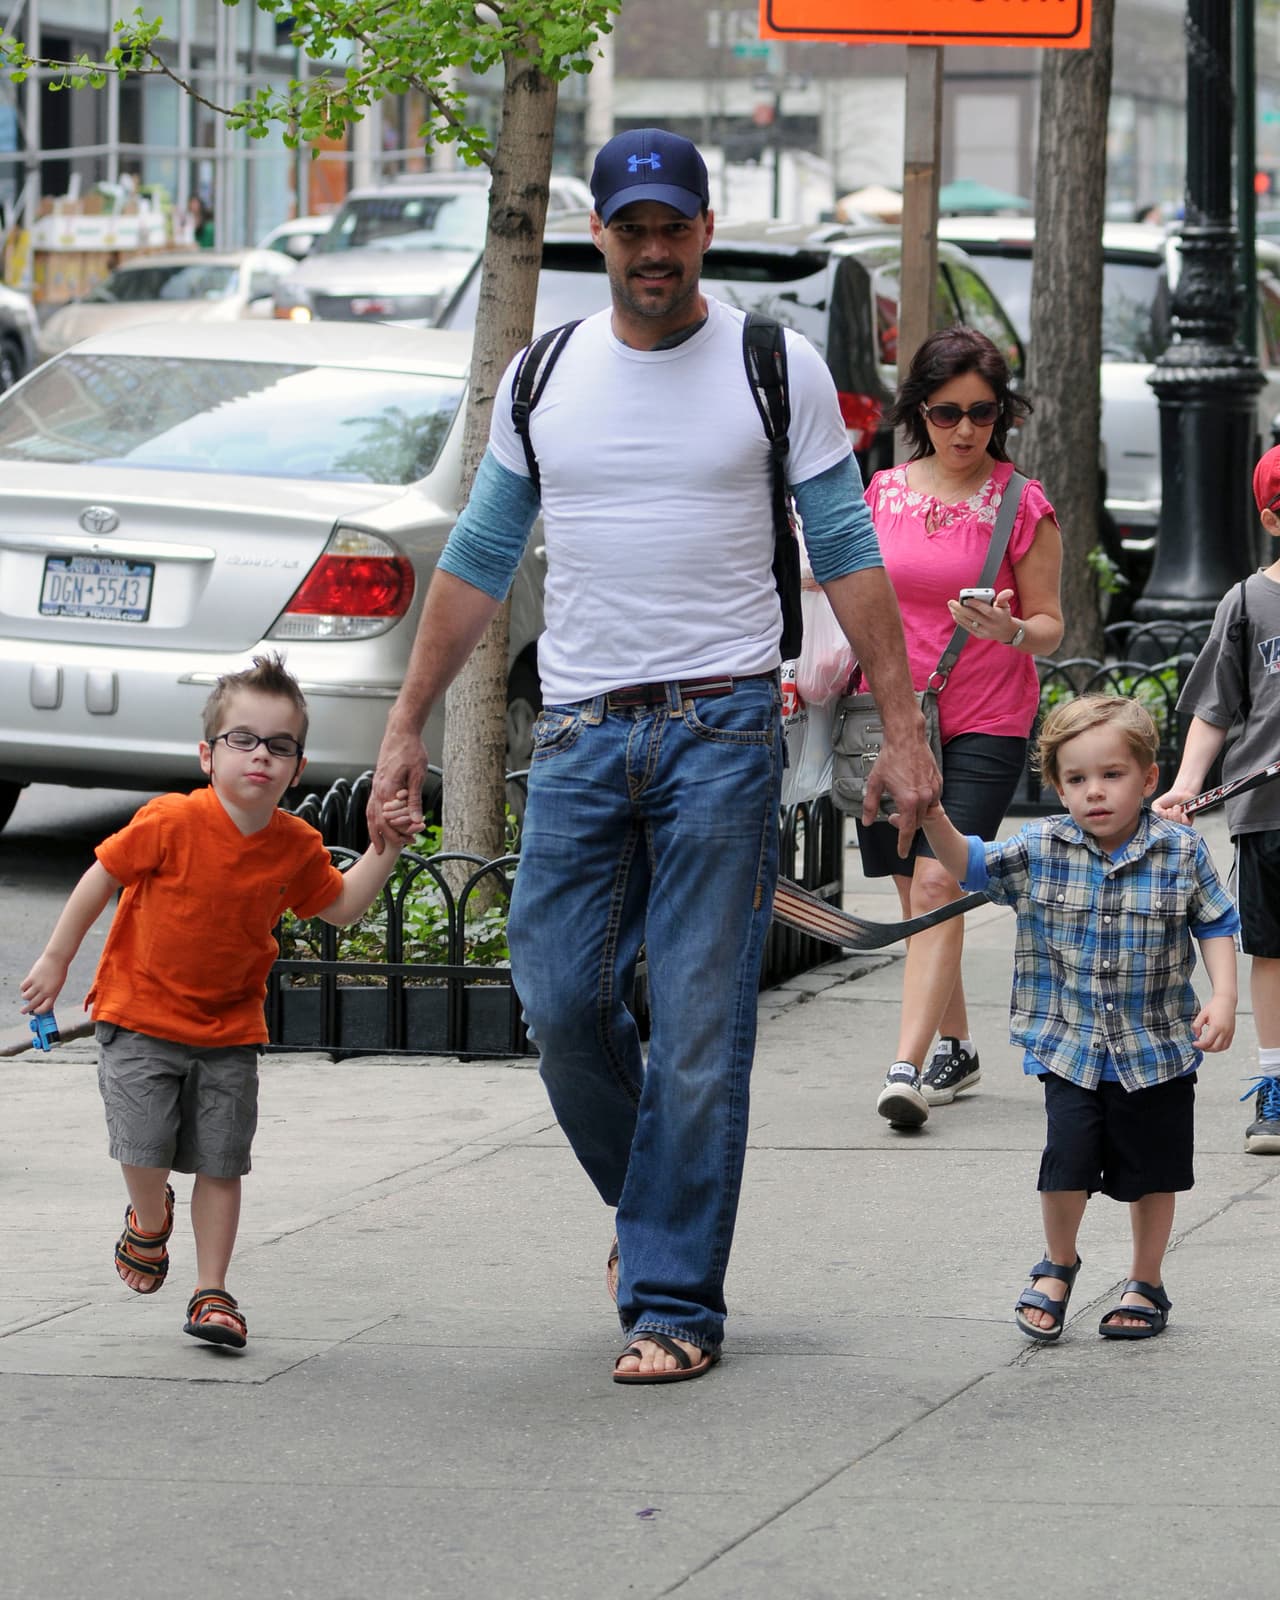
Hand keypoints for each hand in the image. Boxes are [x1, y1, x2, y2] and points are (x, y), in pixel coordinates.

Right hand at [20, 954, 68, 1015]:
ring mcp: (38, 984)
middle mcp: (45, 991)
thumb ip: (51, 994)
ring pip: (26, 997)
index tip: (35, 1012)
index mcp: (53, 993)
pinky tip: (25, 987)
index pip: (44, 1008)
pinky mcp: (31, 978)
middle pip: (33, 1004)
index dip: (38, 1012)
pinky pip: (23, 987)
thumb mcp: (58, 985)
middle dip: (26, 1010)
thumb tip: (45, 1004)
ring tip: (26, 995)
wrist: (57, 958)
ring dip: (25, 997)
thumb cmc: (58, 972)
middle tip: (23, 1011)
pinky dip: (23, 988)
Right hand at [367, 728, 427, 852]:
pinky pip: (371, 804)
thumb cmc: (411, 750)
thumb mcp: (418, 775)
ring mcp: (375, 785)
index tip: (411, 841)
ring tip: (378, 843)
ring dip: (374, 830)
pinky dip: (373, 817)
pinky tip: (378, 822)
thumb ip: (414, 799)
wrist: (400, 731)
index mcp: (387, 789)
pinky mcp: (377, 782)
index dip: (399, 833)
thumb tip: (416, 819)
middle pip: (375, 820)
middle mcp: (377, 789)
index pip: (389, 820)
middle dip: (383, 837)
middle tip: (389, 852)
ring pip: (370, 813)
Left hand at [865, 728, 942, 855]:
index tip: (902, 853)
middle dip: (906, 825)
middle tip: (894, 817)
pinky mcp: (938, 782)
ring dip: (916, 813)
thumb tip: (867, 821)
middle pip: (916, 823)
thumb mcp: (875, 783)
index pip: (907, 830)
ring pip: (926, 812)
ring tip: (904, 802)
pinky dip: (925, 802)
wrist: (906, 738)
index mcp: (908, 800)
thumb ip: (871, 805)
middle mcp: (924, 797)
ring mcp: (933, 790)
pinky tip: (915, 793)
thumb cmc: (890, 758)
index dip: (903, 844)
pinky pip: (933, 800)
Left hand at [946, 586, 1017, 642]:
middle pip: (973, 616)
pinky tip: (954, 613)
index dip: (976, 604)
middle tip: (951, 602)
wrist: (1006, 632)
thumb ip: (1004, 598)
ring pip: (968, 622)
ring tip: (951, 606)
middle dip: (961, 608)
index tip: (966, 598)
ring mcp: (984, 631)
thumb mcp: (1006, 605)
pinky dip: (960, 620)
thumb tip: (1008, 592)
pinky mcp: (979, 635)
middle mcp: (991, 625)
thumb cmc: (1003, 614)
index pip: (986, 610)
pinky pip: (967, 627)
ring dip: (957, 614)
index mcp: (998, 616)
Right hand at [1152, 785, 1196, 822]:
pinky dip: (1183, 818)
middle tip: (1170, 809)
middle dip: (1169, 815)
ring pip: (1177, 825)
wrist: (1181, 794)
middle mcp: (1170, 825)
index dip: (1162, 819)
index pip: (1161, 826)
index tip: (1163, 811)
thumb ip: (1155, 810)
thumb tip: (1160, 815)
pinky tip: (1182, 813)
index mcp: (1162, 821)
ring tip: (1176, 807)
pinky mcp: (1187, 824)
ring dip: (1176, 815)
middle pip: (1169, 826)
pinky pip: (1185, 824)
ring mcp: (1178, 825)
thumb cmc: (1169, 799)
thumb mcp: (1157, 804)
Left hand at [1193, 995, 1235, 1052]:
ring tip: (1206, 1046)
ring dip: (1213, 1050)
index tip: (1194, 1044)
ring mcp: (1230, 1033)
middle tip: (1199, 1046)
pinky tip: (1214, 1044)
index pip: (1208, 1042)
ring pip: (1222, 1048)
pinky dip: (1220, 1047)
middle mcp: (1225, 1031)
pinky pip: (1227, 1044)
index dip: (1200, 1045)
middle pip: (1215, 1047)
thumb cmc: (1215, 1006)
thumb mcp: (1202, 1014)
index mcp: (1216, 1026)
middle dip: (1206, 1049)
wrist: (1226, 1001)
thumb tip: (1196, 1035)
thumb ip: (1197, 1025)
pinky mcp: (1232, 1033)